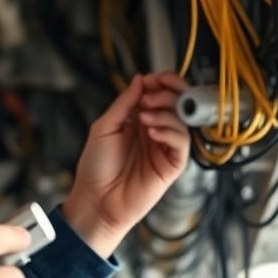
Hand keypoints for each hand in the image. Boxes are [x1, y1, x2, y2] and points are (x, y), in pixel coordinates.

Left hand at [62, 72, 190, 256]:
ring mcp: (164, 149)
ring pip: (181, 121)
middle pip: (176, 104)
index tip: (157, 77)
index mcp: (139, 121)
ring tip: (145, 117)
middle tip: (149, 98)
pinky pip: (182, 143)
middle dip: (167, 94)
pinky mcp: (171, 166)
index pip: (161, 95)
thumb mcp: (104, 127)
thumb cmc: (96, 168)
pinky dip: (170, 132)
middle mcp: (155, 132)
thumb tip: (141, 79)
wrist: (95, 200)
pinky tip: (152, 133)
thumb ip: (124, 103)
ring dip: (165, 113)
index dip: (163, 83)